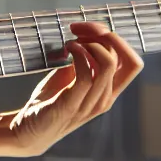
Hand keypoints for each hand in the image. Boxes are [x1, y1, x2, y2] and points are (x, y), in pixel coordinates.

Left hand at [4, 22, 143, 156]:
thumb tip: (87, 35)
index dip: (118, 40)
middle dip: (102, 35)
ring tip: (70, 42)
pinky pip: (86, 74)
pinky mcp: (71, 105)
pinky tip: (67, 49)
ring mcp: (90, 104)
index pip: (133, 63)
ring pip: (108, 63)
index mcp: (109, 92)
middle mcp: (105, 99)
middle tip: (78, 30)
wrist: (27, 131)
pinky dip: (78, 54)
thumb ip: (84, 61)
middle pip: (123, 58)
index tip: (93, 29)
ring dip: (88, 43)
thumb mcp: (71, 77)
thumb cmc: (50, 102)